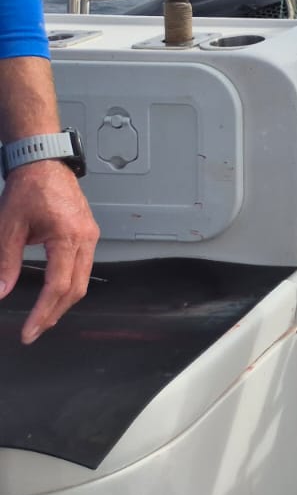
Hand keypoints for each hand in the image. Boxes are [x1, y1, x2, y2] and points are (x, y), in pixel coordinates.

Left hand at [0, 160, 99, 343]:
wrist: (44, 163)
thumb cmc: (29, 188)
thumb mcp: (9, 226)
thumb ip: (6, 261)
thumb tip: (1, 291)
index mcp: (68, 236)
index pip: (58, 285)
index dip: (42, 312)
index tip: (28, 331)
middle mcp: (85, 238)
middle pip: (77, 288)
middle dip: (54, 314)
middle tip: (34, 331)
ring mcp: (90, 235)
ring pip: (83, 280)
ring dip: (63, 303)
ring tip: (43, 318)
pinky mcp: (87, 233)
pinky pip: (83, 267)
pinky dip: (69, 286)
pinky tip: (54, 294)